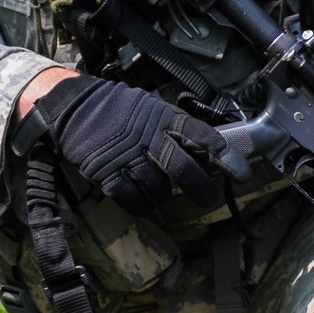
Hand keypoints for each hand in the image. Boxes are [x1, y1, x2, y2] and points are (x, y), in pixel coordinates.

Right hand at [29, 76, 243, 214]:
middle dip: (201, 189)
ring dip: (165, 197)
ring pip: (160, 189)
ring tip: (162, 195)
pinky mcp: (108, 174)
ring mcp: (128, 158)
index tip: (242, 173)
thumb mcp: (149, 106)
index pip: (203, 137)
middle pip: (186, 170)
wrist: (71, 107)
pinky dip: (142, 206)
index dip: (226, 157)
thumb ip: (173, 126)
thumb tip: (203, 147)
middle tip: (207, 198)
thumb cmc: (115, 107)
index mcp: (164, 118)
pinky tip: (144, 204)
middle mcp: (150, 138)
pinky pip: (133, 199)